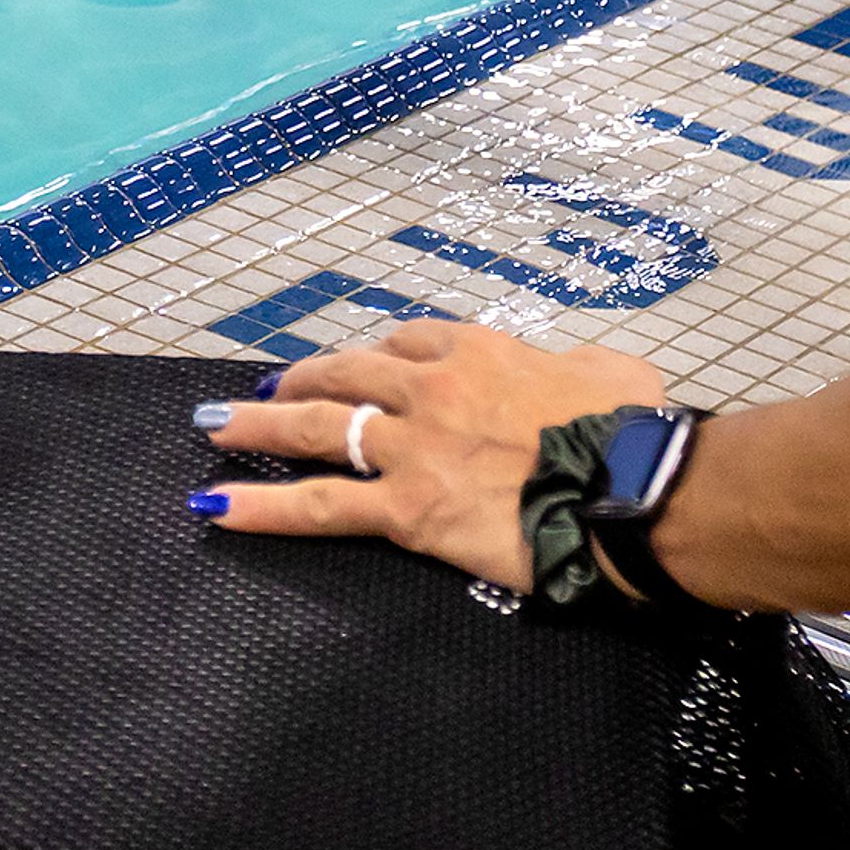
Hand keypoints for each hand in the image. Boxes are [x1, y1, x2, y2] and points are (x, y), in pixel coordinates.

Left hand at [191, 321, 665, 590]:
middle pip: (347, 372)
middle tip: (267, 389)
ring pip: (317, 426)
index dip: (376, 353)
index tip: (360, 364)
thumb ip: (573, 367)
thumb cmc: (637, 434)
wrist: (633, 490)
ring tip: (212, 426)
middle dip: (300, 378)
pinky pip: (320, 506)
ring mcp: (413, 447)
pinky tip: (214, 506)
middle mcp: (434, 388)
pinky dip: (262, 506)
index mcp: (482, 352)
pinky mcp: (406, 509)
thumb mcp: (613, 373)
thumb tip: (575, 379)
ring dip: (258, 424)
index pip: (410, 340)